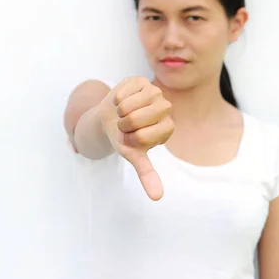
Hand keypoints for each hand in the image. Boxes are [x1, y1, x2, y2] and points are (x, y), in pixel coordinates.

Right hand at [98, 77, 173, 200]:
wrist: (111, 117)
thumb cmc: (125, 137)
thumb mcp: (134, 156)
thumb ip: (147, 174)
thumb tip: (157, 197)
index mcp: (167, 128)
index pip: (144, 137)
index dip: (131, 139)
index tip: (131, 138)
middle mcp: (166, 108)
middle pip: (137, 120)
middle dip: (123, 126)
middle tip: (125, 125)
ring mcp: (154, 92)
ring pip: (128, 106)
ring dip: (119, 112)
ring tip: (123, 113)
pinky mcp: (140, 81)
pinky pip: (122, 93)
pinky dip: (115, 99)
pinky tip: (121, 100)